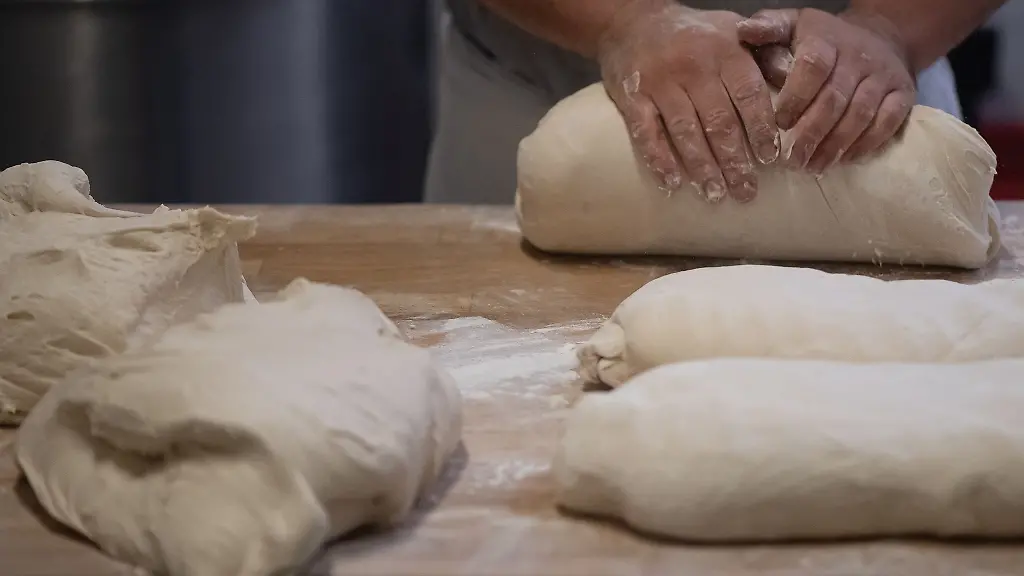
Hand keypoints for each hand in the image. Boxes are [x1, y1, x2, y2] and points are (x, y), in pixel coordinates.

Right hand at [598, 0, 779, 202]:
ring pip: (685, 131)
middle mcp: (694, 66)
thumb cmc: (691, 33)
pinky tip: (672, 182)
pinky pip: (646, 133)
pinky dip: (659, 159)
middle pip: (719, 121)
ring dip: (702, 167)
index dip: (760, 129)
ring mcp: (660, 82)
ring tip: (715, 194)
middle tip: (746, 192)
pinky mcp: (631, 96)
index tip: (770, 159)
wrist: (631, 20)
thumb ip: (762, 55)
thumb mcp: (732, 31)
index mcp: (725, 51)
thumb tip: (794, 83)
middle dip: (734, 161)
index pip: (748, 95)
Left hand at [737, 8, 915, 174]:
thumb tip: (743, 30)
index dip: (796, 97)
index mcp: (826, 39)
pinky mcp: (904, 93)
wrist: (880, 35)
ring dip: (836, 145)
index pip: (813, 67)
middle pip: (835, 99)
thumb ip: (768, 28)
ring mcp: (884, 76)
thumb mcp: (793, 25)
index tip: (779, 124)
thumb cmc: (822, 39)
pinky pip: (888, 122)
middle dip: (811, 133)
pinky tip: (845, 160)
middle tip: (792, 161)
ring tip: (813, 167)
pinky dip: (866, 144)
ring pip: (861, 114)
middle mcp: (859, 56)